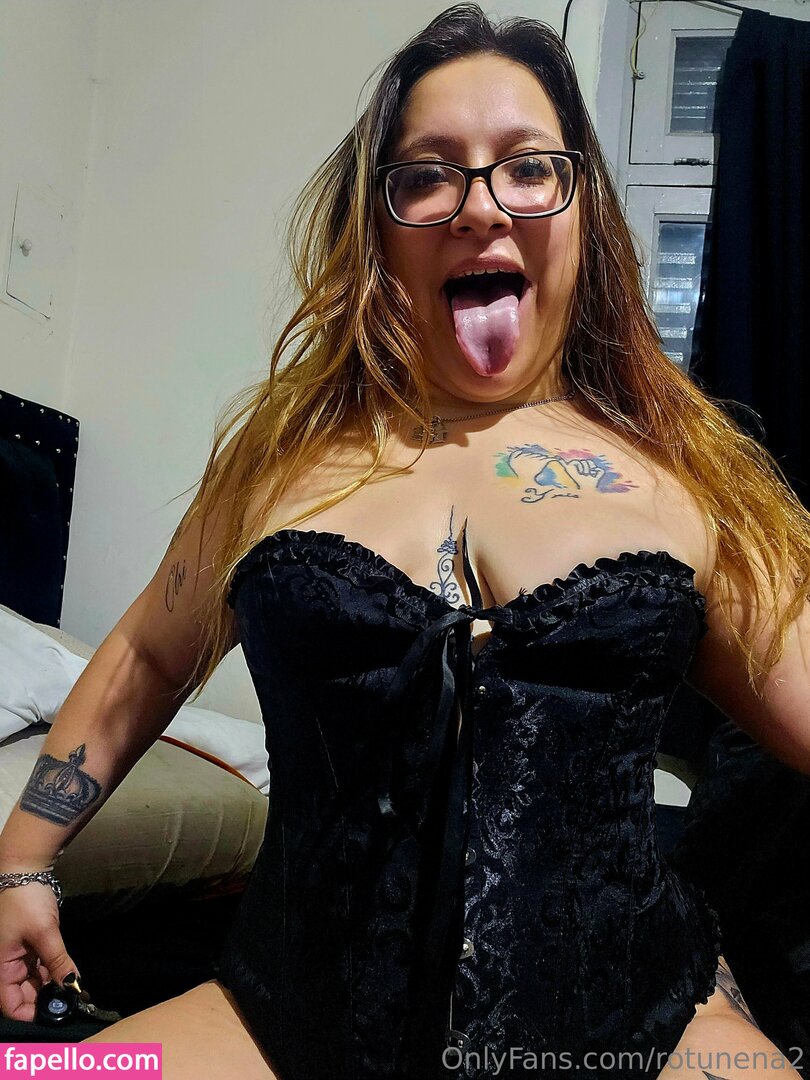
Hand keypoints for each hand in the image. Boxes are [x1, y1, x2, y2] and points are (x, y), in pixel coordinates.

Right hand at [0, 884, 80, 1021]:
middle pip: (24, 996)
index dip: (31, 1014)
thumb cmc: (26, 900)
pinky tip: (72, 978)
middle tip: (74, 1005)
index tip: (57, 1014)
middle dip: (47, 1002)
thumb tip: (73, 986)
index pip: (11, 1006)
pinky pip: (41, 967)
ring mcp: (18, 956)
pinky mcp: (30, 946)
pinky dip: (55, 973)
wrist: (25, 868)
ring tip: (78, 994)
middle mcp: (7, 966)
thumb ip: (58, 962)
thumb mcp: (45, 932)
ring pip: (35, 982)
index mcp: (1, 967)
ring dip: (54, 988)